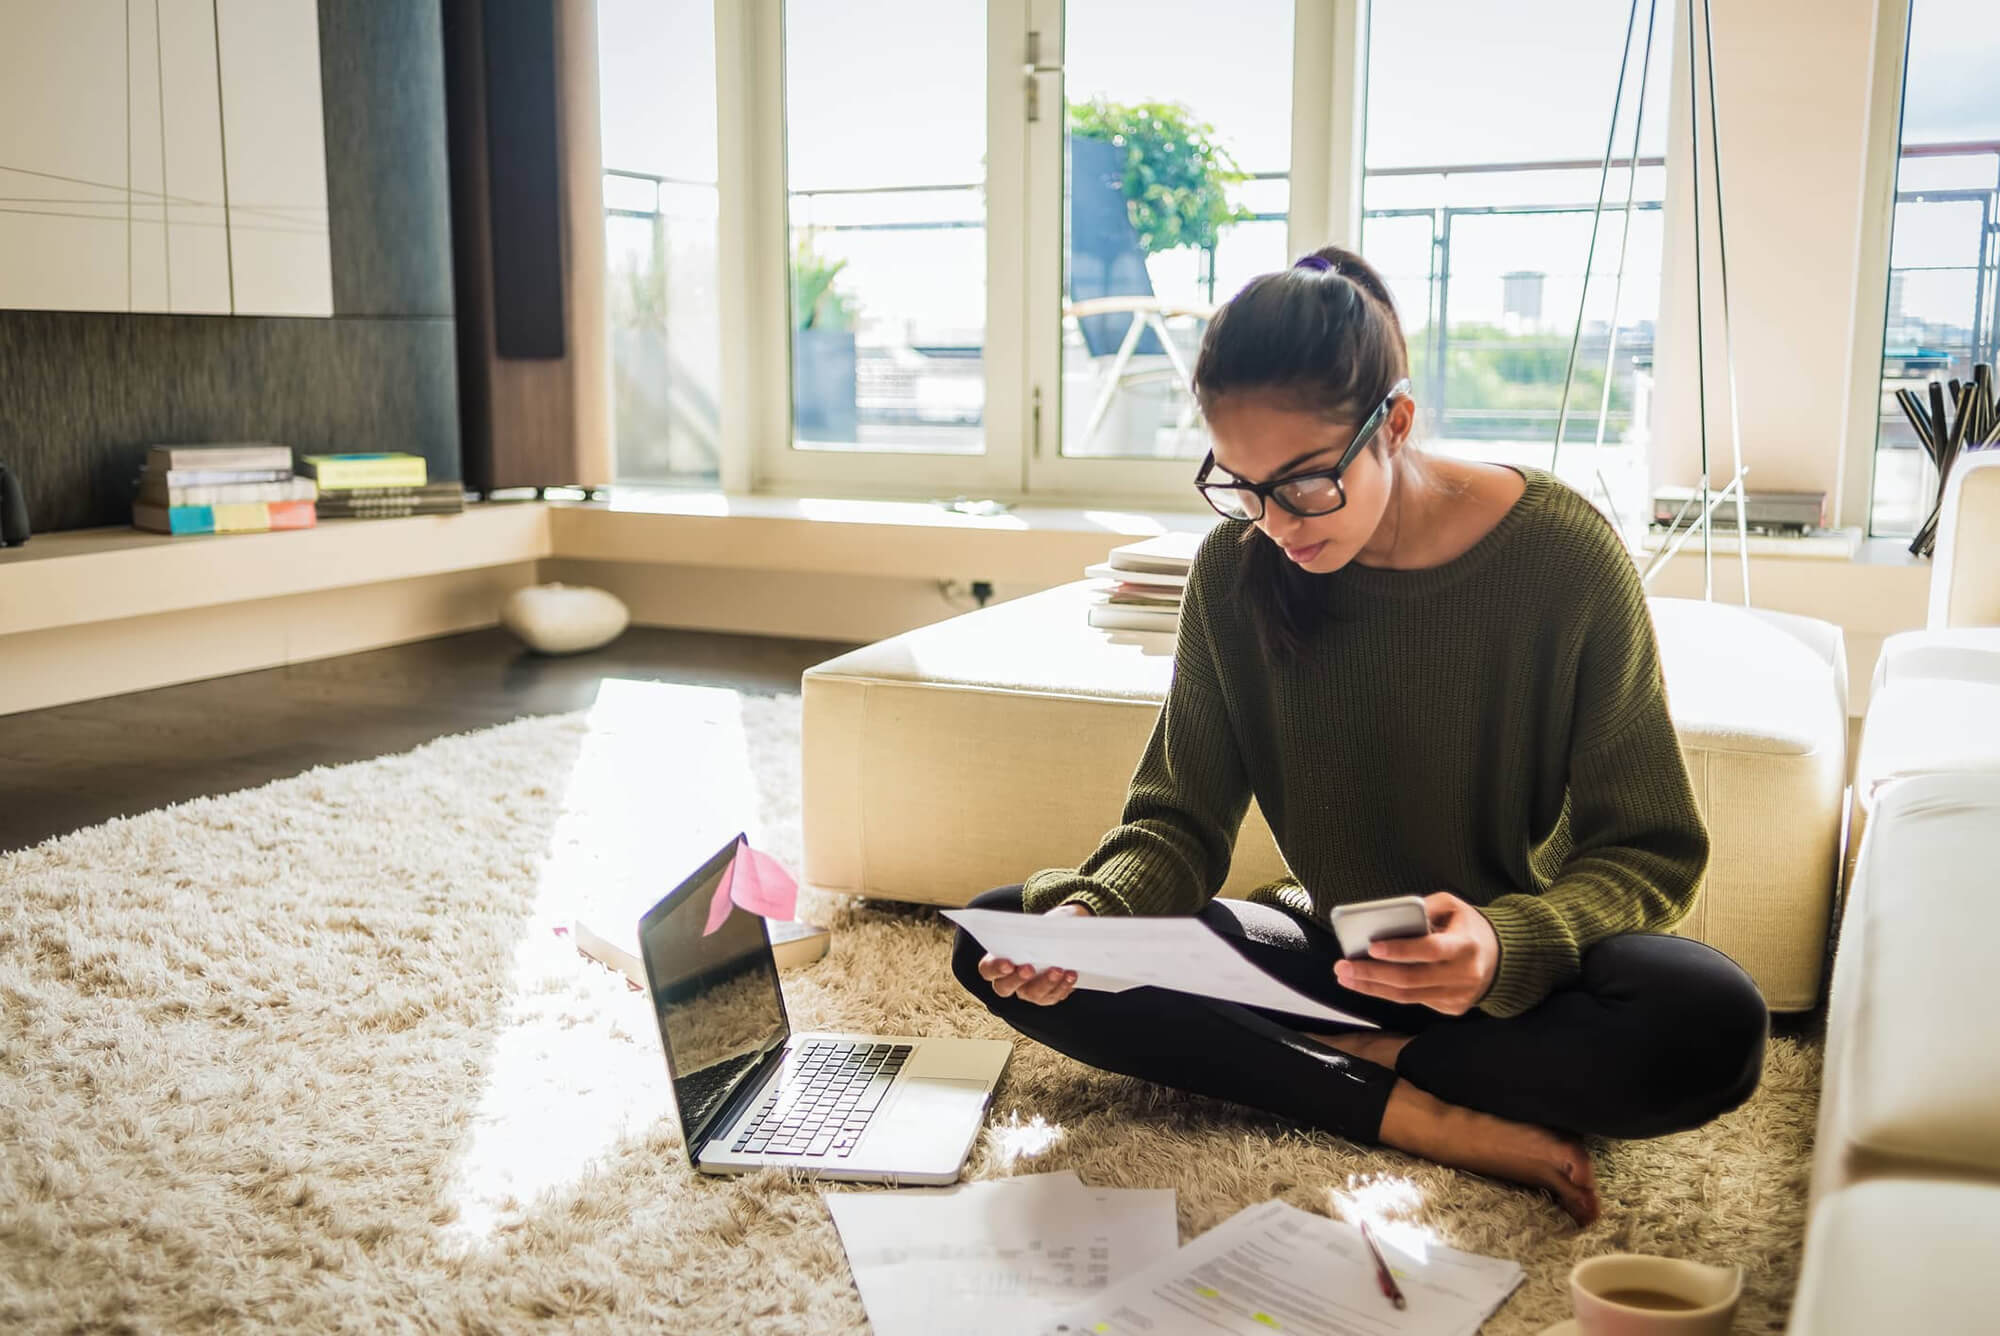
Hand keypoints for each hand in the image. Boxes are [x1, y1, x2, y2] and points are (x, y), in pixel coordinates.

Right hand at [976, 902, 1090, 1004]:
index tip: (1008, 963)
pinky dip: (1063, 985)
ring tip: (1058, 969)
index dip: (995, 968)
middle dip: (1017, 979)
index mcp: (997, 961)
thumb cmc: (1041, 929)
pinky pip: (1053, 996)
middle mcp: (1008, 981)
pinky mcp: (1046, 996)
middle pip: (1004, 988)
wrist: (1059, 938)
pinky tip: (1071, 974)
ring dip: (1046, 982)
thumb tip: (1041, 931)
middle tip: (1029, 968)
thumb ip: (1031, 930)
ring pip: (1032, 994)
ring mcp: (1027, 991)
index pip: (987, 970)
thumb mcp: (1035, 925)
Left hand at [1332, 892, 1498, 1015]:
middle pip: (1411, 979)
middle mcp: (1464, 974)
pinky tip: (1367, 983)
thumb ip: (1424, 907)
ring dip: (1372, 987)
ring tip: (1346, 977)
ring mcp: (1458, 995)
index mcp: (1466, 945)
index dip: (1400, 950)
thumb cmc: (1468, 927)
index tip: (1371, 946)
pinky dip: (1387, 993)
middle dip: (1371, 974)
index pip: (1430, 949)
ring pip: (1408, 996)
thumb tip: (1389, 917)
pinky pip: (1414, 1002)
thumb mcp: (1452, 906)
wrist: (1502, 959)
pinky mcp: (1452, 1008)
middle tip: (1342, 966)